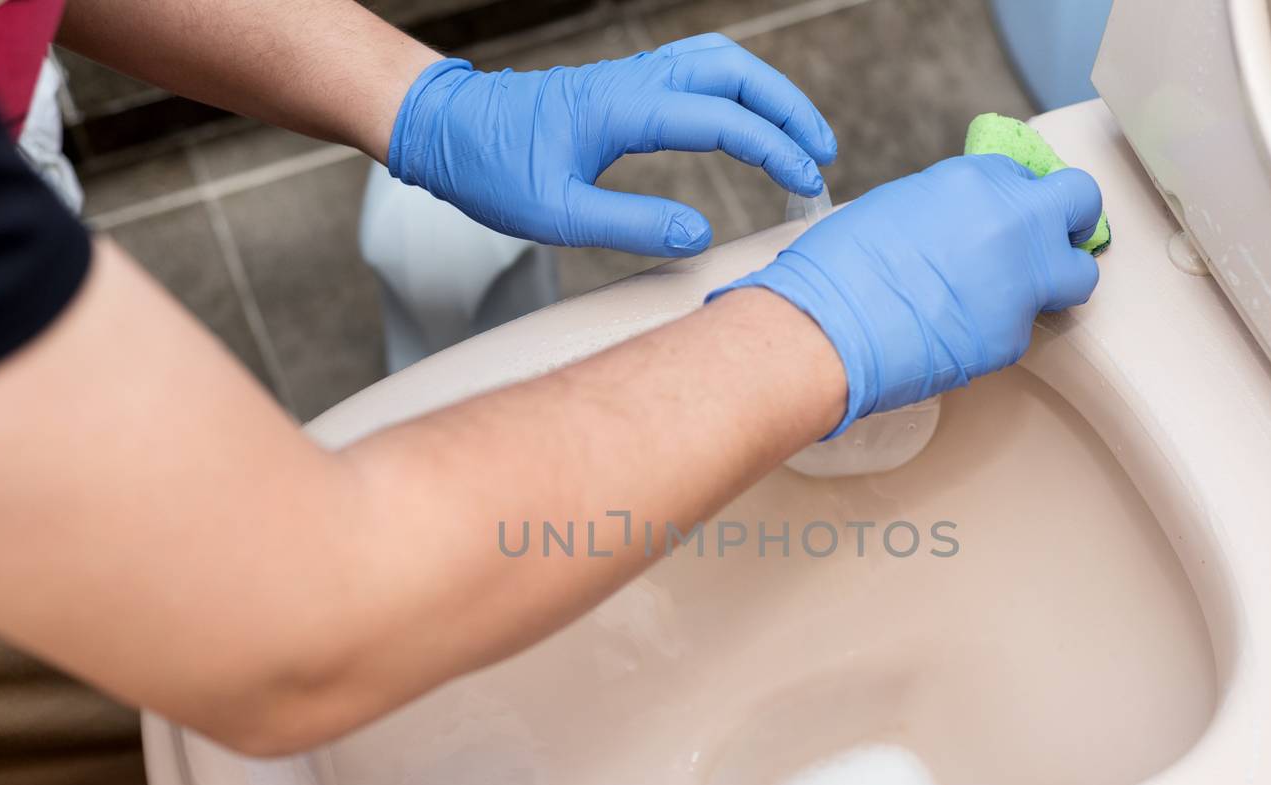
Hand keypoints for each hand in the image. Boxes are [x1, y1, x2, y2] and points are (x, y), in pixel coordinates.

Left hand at [387, 34, 837, 256]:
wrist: (446, 129)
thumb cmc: (492, 170)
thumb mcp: (556, 215)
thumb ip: (631, 225)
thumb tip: (699, 236)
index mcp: (624, 109)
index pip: (722, 120)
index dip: (775, 150)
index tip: (808, 183)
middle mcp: (635, 81)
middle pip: (735, 73)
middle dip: (788, 110)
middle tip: (823, 154)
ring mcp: (630, 77)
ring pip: (718, 62)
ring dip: (767, 92)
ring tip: (799, 135)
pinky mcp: (623, 85)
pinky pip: (695, 69)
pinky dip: (736, 89)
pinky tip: (745, 120)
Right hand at [711, 154, 1102, 435]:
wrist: (826, 329)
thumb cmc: (838, 271)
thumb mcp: (897, 207)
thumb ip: (948, 208)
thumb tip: (962, 224)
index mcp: (975, 181)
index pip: (1028, 176)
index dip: (1020, 200)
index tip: (1013, 216)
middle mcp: (1010, 222)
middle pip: (1079, 204)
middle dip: (1069, 222)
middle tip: (1053, 242)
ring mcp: (1019, 280)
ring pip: (1077, 275)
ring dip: (1056, 282)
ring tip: (1015, 296)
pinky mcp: (1012, 335)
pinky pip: (1026, 327)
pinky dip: (1001, 330)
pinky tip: (963, 332)